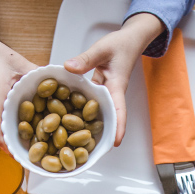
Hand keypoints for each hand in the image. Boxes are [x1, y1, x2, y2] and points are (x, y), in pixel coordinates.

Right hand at [0, 14, 37, 149]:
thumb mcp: (20, 62)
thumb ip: (40, 77)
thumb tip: (63, 87)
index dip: (7, 140)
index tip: (17, 154)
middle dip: (16, 143)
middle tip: (34, 155)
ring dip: (12, 136)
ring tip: (32, 145)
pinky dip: (6, 127)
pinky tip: (20, 129)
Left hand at [64, 12, 164, 146]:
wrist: (129, 40)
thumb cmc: (121, 44)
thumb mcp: (102, 49)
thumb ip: (85, 59)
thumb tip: (68, 68)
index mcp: (116, 87)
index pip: (119, 111)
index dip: (118, 127)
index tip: (115, 142)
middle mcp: (111, 94)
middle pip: (107, 118)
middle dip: (100, 134)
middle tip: (88, 150)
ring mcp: (104, 93)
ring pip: (97, 112)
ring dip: (88, 124)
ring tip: (74, 140)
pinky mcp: (97, 89)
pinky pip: (88, 102)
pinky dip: (79, 109)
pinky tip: (65, 114)